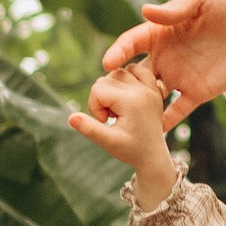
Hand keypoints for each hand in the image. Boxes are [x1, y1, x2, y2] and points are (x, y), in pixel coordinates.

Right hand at [69, 62, 179, 208]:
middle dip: (101, 97)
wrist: (154, 155)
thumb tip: (71, 117)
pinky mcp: (154, 89)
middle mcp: (142, 90)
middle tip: (111, 116)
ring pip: (118, 73)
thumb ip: (89, 129)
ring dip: (112, 88)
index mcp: (131, 101)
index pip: (97, 89)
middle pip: (106, 79)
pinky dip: (127, 78)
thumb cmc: (131, 151)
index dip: (94, 106)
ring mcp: (150, 88)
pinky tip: (126, 96)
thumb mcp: (108, 142)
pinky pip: (136, 70)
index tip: (104, 122)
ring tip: (119, 108)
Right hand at [96, 0, 225, 123]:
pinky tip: (154, 132)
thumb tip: (145, 11)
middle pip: (134, 74)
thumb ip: (174, 9)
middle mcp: (164, 57)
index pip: (132, 43)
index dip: (118, 51)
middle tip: (106, 96)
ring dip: (138, 106)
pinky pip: (177, 110)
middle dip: (119, 85)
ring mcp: (179, 76)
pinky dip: (166, 122)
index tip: (108, 63)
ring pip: (151, 95)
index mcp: (160, 33)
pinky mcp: (197, 92)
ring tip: (124, 119)